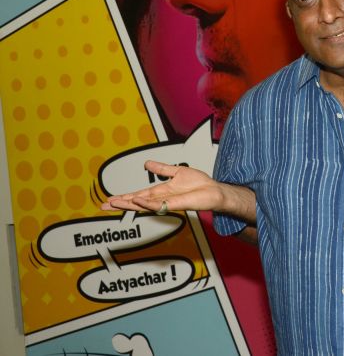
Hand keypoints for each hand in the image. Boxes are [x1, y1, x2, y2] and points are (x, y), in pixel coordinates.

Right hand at [101, 160, 224, 213]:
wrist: (213, 189)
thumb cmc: (199, 183)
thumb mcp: (177, 172)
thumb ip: (162, 169)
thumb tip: (147, 163)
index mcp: (160, 191)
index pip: (138, 194)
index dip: (124, 197)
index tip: (109, 199)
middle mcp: (160, 198)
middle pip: (136, 202)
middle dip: (120, 204)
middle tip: (104, 206)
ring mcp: (166, 203)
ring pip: (143, 205)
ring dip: (129, 204)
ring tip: (114, 203)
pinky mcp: (175, 204)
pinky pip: (158, 205)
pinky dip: (147, 203)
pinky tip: (137, 201)